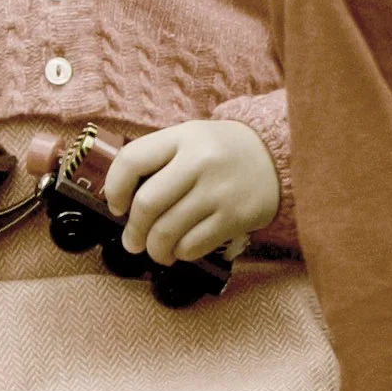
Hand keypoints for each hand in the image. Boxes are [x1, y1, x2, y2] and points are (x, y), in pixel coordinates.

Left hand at [103, 118, 279, 263]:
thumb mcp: (190, 140)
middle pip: (147, 204)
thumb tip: (121, 200)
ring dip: (155, 249)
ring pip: (168, 231)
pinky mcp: (236, 217)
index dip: (114, 188)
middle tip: (132, 242)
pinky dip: (180, 253)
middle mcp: (200, 161)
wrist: (277, 156)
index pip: (132, 160)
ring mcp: (219, 190)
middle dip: (133, 231)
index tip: (116, 206)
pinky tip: (182, 250)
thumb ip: (158, 161)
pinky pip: (194, 245)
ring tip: (156, 251)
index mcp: (182, 137)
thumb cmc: (221, 152)